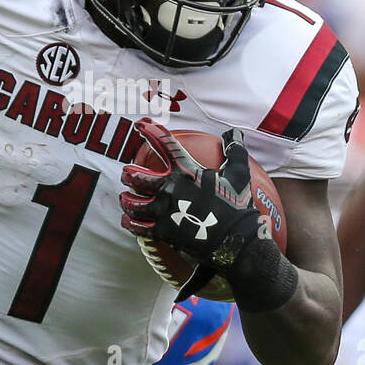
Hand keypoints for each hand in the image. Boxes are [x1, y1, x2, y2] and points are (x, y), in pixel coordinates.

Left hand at [119, 119, 260, 273]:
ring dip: (126, 199)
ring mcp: (164, 211)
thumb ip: (235, 150)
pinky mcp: (162, 231)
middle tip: (127, 172)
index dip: (150, 131)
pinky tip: (128, 220)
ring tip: (125, 197)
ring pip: (132, 203)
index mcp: (186, 171)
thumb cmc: (237, 205)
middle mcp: (170, 188)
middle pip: (136, 176)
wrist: (235, 240)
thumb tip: (233, 133)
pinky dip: (130, 223)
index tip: (140, 124)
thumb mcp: (239, 173)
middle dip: (128, 173)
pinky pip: (137, 226)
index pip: (163, 144)